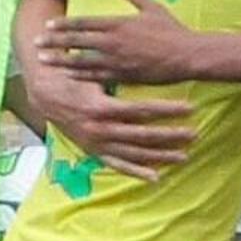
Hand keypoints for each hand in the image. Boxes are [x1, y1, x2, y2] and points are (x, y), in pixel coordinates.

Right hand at [19, 74, 197, 179]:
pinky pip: (117, 165)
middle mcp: (100, 129)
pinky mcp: (93, 151)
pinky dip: (136, 172)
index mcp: (101, 106)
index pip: (142, 110)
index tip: (190, 108)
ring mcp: (97, 143)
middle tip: (194, 134)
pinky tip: (156, 177)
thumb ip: (120, 73)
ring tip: (183, 156)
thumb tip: (149, 64)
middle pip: (143, 135)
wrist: (45, 94)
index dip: (168, 110)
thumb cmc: (75, 77)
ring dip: (160, 156)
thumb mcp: (95, 72)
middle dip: (171, 136)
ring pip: (134, 154)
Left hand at [40, 0, 211, 81]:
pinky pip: (97, 77)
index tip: (48, 25)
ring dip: (61, 61)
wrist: (188, 55)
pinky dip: (80, 77)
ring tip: (43, 61)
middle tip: (36, 42)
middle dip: (54, 42)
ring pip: (81, 61)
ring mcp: (117, 60)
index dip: (64, 24)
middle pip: (77, 41)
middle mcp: (113, 41)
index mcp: (118, 23)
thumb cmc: (173, 30)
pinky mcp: (124, 76)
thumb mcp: (153, 7)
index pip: (84, 22)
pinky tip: (68, 77)